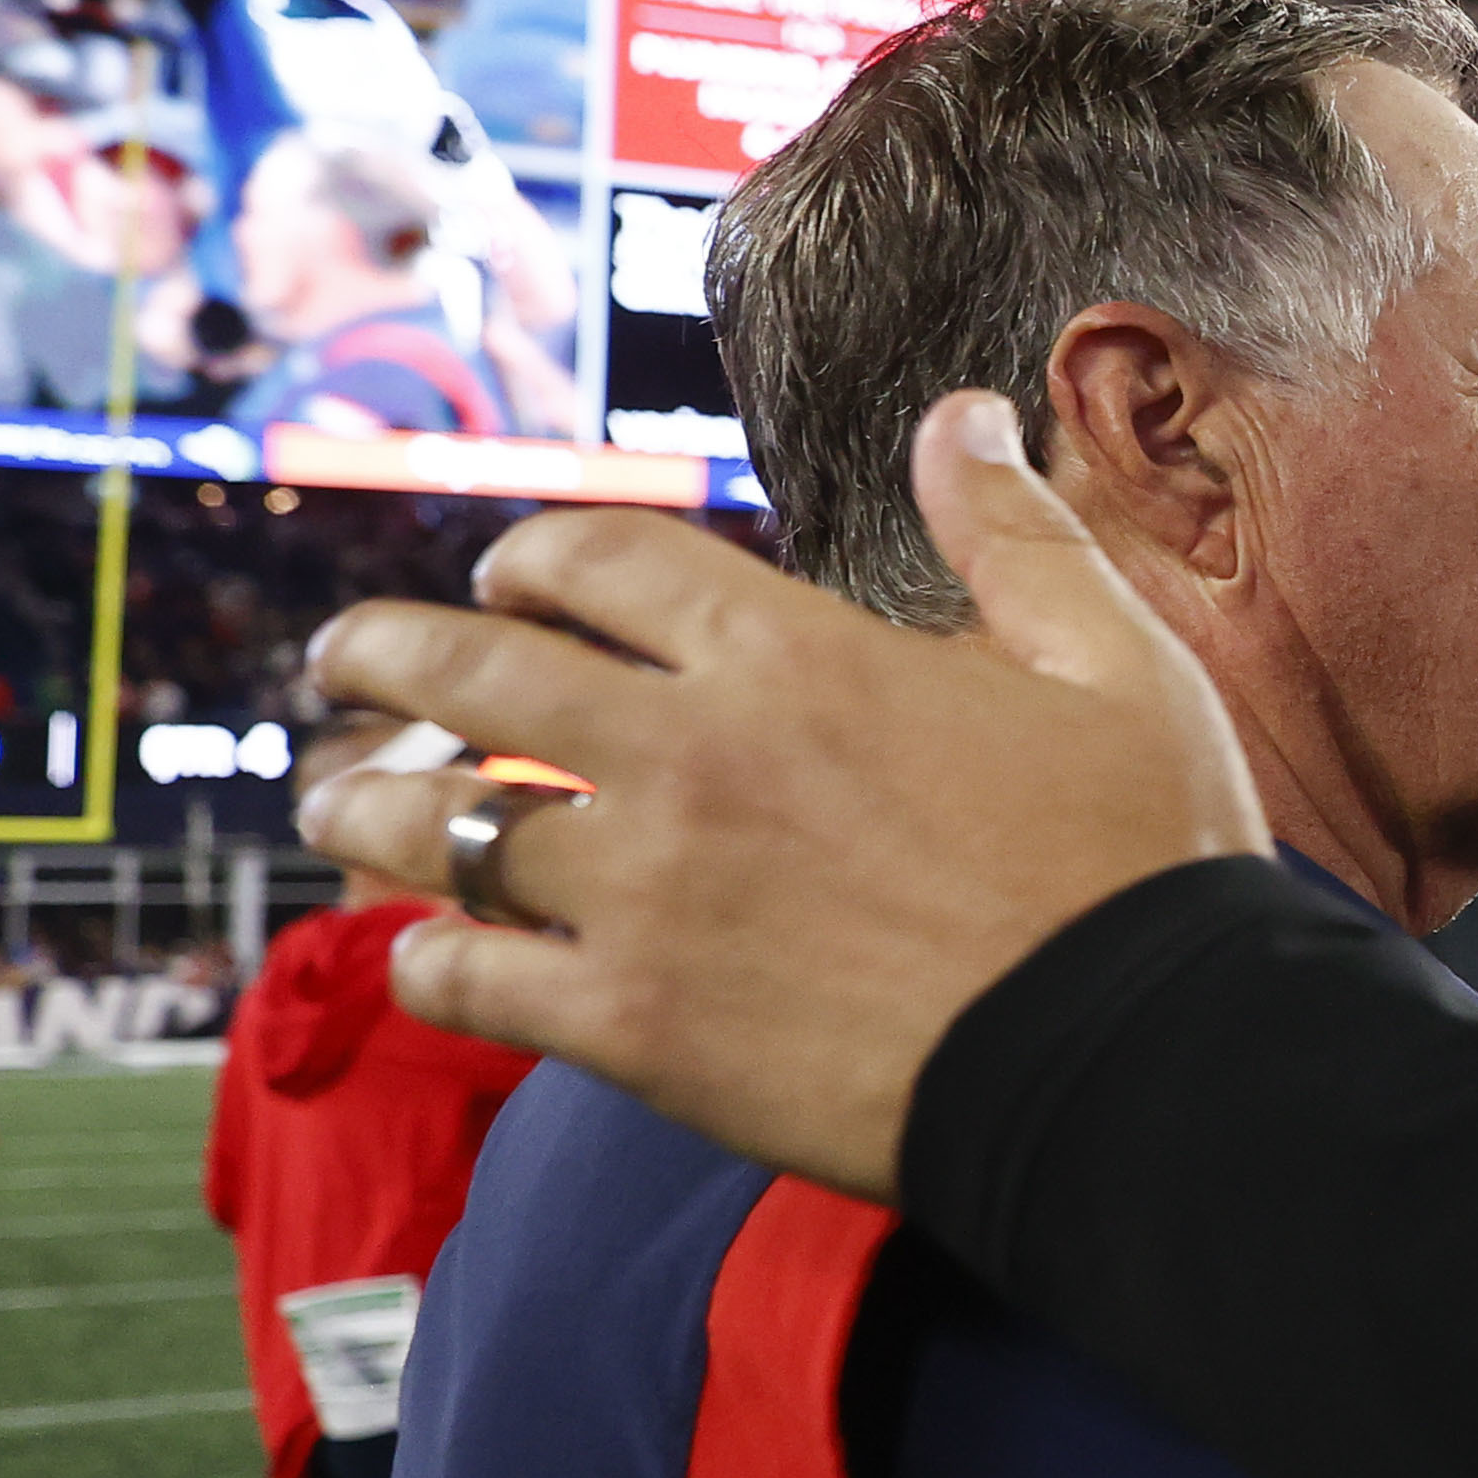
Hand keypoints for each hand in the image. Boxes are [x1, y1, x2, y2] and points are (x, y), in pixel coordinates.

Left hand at [299, 393, 1264, 1199]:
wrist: (1133, 1061)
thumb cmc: (1141, 862)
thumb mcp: (1112, 665)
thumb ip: (1013, 535)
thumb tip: (963, 416)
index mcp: (795, 657)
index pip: (594, 561)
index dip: (530, 557)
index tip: (509, 577)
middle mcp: (689, 758)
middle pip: (463, 672)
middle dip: (379, 653)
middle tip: (344, 659)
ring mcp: (644, 895)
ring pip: (430, 826)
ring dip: (361, 805)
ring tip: (336, 805)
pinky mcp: (632, 1025)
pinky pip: (461, 977)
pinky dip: (424, 958)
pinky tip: (427, 953)